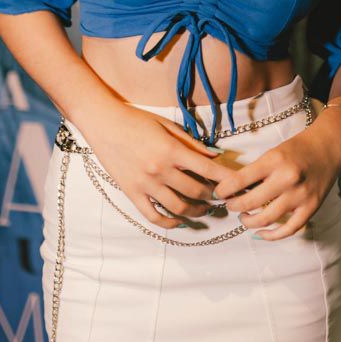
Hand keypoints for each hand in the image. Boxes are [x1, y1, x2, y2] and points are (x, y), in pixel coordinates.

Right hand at [82, 103, 232, 230]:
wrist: (103, 123)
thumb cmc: (136, 119)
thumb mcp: (167, 125)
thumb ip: (191, 143)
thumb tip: (215, 156)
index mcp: (171, 150)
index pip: (207, 168)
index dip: (226, 179)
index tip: (237, 185)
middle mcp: (160, 170)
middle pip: (196, 191)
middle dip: (213, 196)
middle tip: (220, 196)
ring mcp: (145, 184)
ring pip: (178, 207)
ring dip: (196, 211)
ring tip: (204, 209)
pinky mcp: (132, 193)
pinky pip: (153, 216)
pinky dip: (169, 222)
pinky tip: (179, 220)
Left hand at [212, 117, 340, 240]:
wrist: (329, 146)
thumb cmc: (298, 147)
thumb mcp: (274, 151)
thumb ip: (257, 170)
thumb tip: (234, 190)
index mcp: (275, 160)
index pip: (240, 180)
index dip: (224, 190)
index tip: (218, 193)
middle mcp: (288, 178)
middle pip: (251, 202)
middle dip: (234, 206)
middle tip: (230, 205)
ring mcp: (301, 195)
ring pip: (266, 219)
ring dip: (249, 222)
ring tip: (244, 217)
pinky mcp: (312, 207)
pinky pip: (289, 229)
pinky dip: (272, 235)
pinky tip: (261, 233)